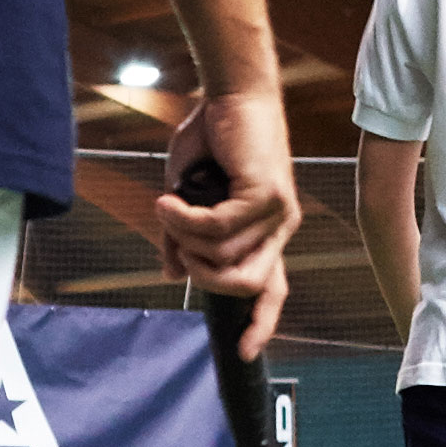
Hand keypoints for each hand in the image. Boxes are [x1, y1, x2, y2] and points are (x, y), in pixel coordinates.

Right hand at [151, 88, 298, 353]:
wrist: (229, 95)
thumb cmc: (212, 142)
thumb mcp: (188, 198)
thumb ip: (183, 235)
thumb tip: (171, 274)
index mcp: (266, 233)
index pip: (273, 289)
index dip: (261, 322)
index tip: (245, 351)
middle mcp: (279, 228)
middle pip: (246, 284)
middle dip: (204, 276)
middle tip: (178, 246)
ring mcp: (278, 213)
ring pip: (225, 256)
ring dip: (185, 238)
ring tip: (167, 208)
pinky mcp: (267, 194)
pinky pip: (217, 228)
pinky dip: (184, 219)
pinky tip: (166, 201)